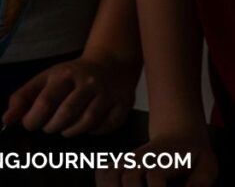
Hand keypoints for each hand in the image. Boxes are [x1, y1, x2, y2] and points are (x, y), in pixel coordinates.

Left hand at [2, 54, 136, 136]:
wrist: (110, 63)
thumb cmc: (71, 75)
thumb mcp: (46, 78)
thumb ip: (24, 97)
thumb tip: (5, 120)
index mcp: (65, 74)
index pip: (46, 100)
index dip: (34, 118)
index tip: (29, 125)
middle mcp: (87, 82)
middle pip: (66, 113)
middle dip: (52, 126)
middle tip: (47, 127)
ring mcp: (106, 94)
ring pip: (86, 123)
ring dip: (70, 131)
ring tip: (63, 129)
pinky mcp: (122, 105)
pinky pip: (106, 127)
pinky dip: (93, 132)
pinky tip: (85, 127)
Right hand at [95, 127, 217, 186]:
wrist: (177, 130)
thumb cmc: (193, 153)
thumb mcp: (207, 163)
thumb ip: (202, 180)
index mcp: (164, 159)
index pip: (154, 175)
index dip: (157, 186)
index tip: (162, 185)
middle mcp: (142, 159)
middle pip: (128, 176)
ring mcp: (129, 160)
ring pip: (110, 174)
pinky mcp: (122, 164)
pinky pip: (103, 172)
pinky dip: (103, 183)